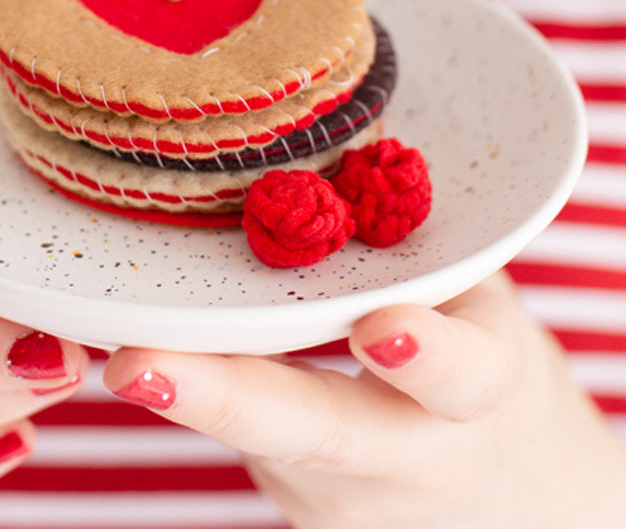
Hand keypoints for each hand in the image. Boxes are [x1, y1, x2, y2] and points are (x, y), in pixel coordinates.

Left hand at [104, 272, 625, 528]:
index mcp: (483, 387)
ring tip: (120, 356)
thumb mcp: (478, 302)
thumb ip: (417, 251)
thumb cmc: (477, 358)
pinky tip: (145, 352)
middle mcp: (411, 454)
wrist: (506, 492)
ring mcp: (347, 496)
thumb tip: (328, 134)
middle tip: (137, 366)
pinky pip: (245, 442)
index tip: (377, 326)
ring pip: (261, 448)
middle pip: (319, 435)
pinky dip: (193, 392)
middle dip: (225, 400)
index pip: (464, 378)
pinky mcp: (300, 503)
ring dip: (186, 399)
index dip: (427, 354)